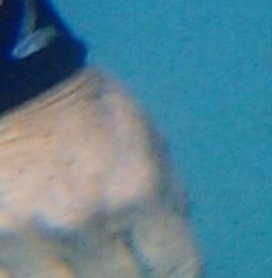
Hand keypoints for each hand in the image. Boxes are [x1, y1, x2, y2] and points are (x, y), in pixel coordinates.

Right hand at [0, 68, 200, 276]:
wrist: (13, 87)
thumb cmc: (84, 106)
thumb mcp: (145, 134)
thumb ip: (167, 188)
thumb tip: (176, 230)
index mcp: (134, 191)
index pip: (176, 261)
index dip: (180, 271)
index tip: (171, 269)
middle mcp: (85, 222)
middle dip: (129, 270)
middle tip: (123, 255)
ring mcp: (31, 241)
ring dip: (80, 273)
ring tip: (81, 250)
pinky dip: (34, 273)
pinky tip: (42, 253)